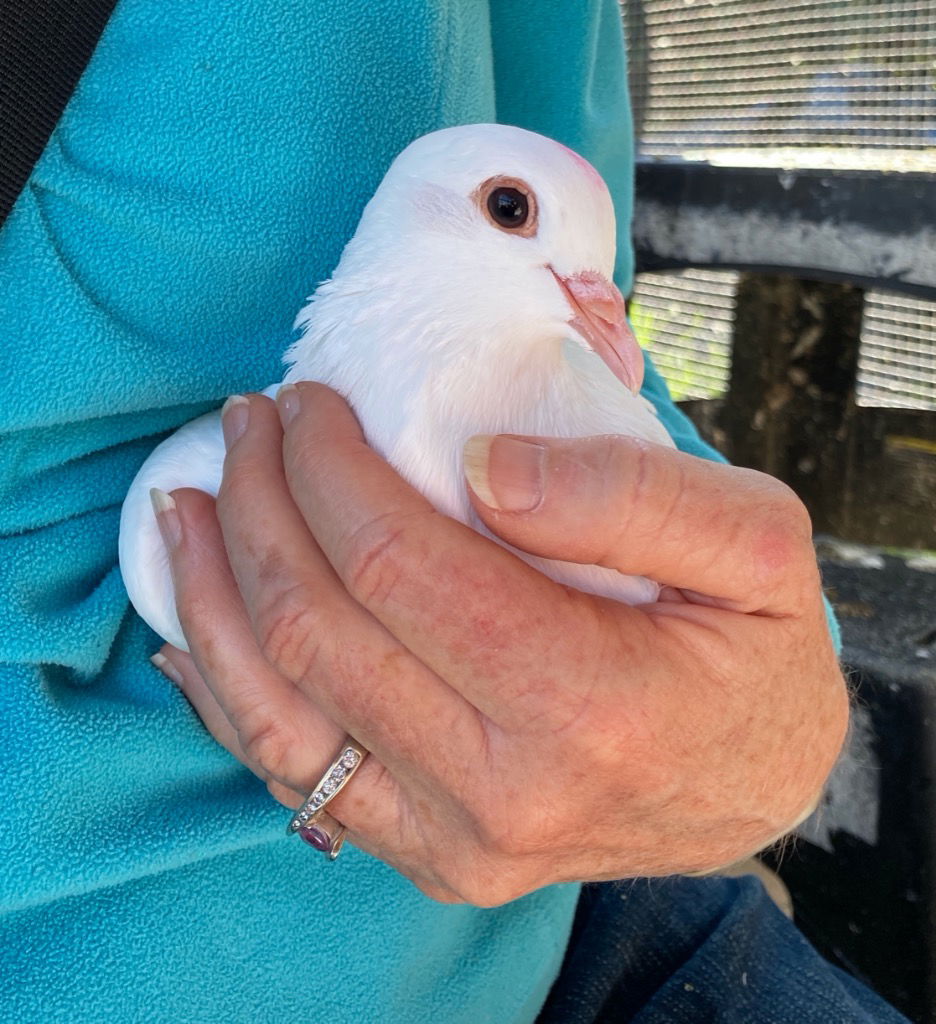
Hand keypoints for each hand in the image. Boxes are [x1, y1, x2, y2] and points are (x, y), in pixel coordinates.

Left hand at [151, 383, 847, 904]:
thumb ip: (631, 493)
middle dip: (259, 504)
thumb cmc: (756, 653)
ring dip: (210, 595)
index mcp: (590, 705)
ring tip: (186, 506)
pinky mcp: (428, 852)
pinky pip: (289, 774)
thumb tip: (486, 465)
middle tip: (250, 425)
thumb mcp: (757, 544)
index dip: (327, 468)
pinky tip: (193, 630)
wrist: (755, 782)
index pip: (397, 564)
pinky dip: (224, 693)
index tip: (307, 404)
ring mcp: (455, 839)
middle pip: (318, 629)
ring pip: (274, 711)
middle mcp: (505, 792)